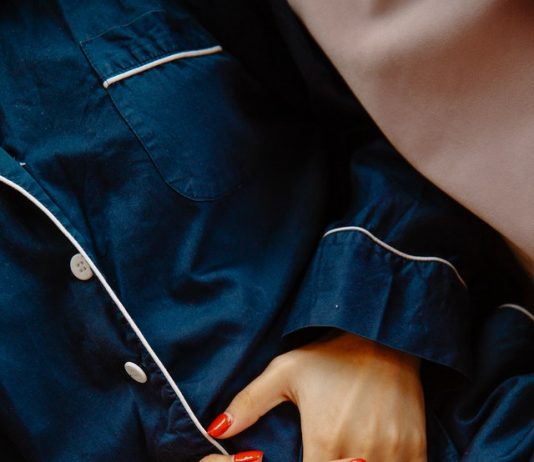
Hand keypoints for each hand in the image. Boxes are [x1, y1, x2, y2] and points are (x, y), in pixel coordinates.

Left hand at [199, 331, 426, 461]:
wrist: (381, 334)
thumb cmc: (330, 354)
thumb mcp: (284, 371)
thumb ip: (248, 403)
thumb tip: (216, 430)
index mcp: (324, 439)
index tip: (304, 459)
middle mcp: (360, 452)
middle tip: (326, 451)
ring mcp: (392, 451)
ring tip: (344, 454)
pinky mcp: (415, 446)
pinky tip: (371, 454)